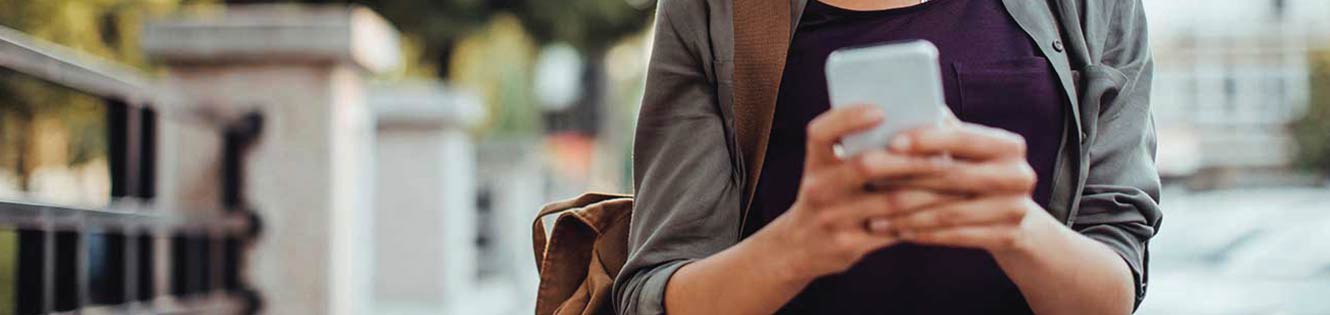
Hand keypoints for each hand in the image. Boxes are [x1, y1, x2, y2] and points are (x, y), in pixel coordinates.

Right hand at [758, 105, 954, 279]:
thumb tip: (913, 123)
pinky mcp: (849, 245)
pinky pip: (895, 230)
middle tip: (944, 155)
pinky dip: (922, 218)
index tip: (881, 111)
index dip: (849, 118)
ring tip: (956, 183)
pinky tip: (943, 209)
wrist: (799, 247)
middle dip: (911, 159)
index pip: (822, 132)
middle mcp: (819, 189)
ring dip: (929, 191)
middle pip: (866, 165)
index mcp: (815, 162)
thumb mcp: (827, 171)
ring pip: (891, 201)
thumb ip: (855, 148)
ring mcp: (833, 219)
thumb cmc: (829, 196)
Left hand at [878, 121, 1054, 253]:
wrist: (1013, 216)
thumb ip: (941, 131)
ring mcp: (1016, 209)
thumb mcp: (966, 150)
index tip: (891, 143)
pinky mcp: (1008, 237)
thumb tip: (898, 106)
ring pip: (951, 212)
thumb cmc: (975, 172)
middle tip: (870, 181)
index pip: (963, 138)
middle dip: (908, 179)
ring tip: (874, 215)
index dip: (926, 140)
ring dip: (907, 215)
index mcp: (1009, 145)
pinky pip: (956, 236)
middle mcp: (1019, 175)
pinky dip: (924, 234)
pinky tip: (897, 232)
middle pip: (954, 177)